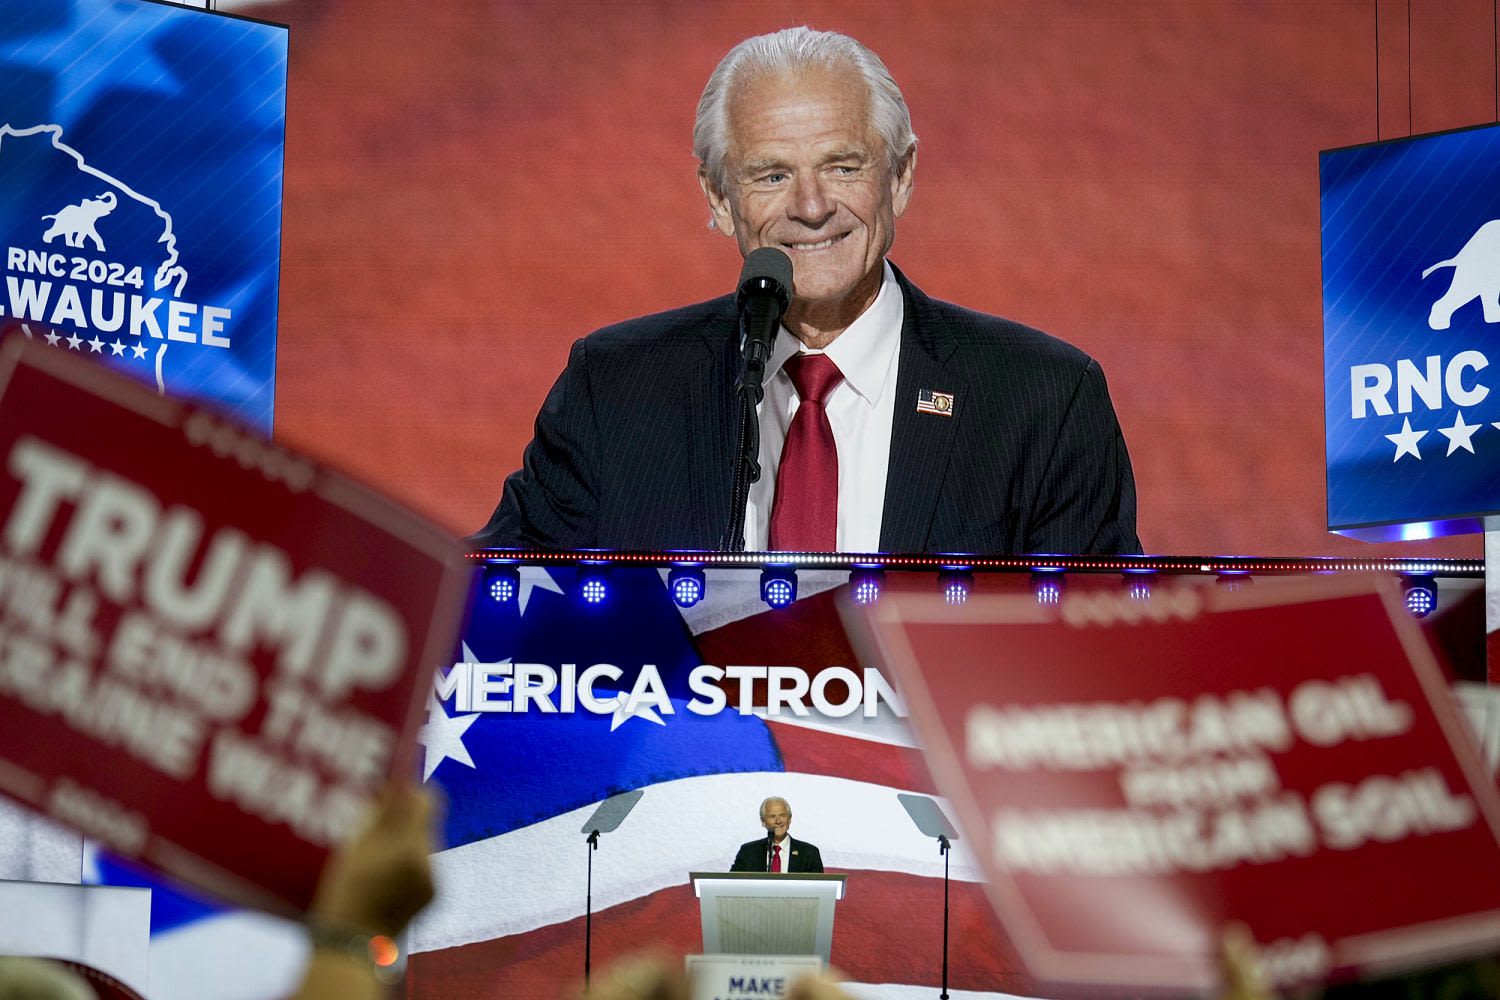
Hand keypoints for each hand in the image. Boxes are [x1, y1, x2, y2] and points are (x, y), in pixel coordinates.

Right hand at [308, 781, 436, 936]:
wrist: (352, 947)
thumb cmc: (344, 896)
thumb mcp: (352, 850)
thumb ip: (377, 814)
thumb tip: (393, 784)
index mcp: (408, 849)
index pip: (424, 800)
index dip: (410, 790)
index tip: (394, 788)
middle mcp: (429, 863)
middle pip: (425, 822)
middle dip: (404, 818)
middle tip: (376, 821)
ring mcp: (435, 881)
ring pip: (424, 844)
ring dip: (405, 841)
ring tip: (376, 855)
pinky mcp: (435, 895)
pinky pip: (424, 865)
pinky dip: (408, 863)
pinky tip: (385, 875)